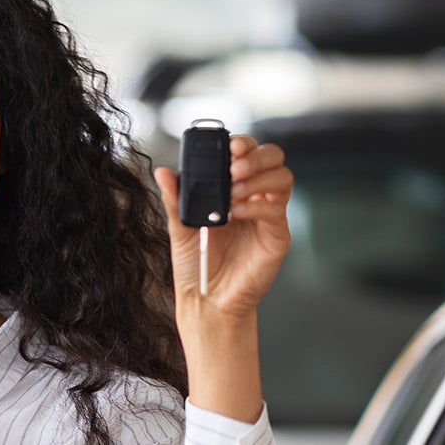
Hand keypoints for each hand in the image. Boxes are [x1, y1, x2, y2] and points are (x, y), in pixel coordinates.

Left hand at [153, 134, 291, 422]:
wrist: (206, 301)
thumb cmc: (195, 264)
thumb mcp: (179, 227)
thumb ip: (175, 199)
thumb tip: (162, 171)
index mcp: (234, 188)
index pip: (249, 154)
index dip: (244, 144)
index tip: (228, 147)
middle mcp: (255, 197)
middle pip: (274, 158)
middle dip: (256, 156)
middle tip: (233, 168)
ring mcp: (269, 216)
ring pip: (283, 179)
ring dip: (258, 178)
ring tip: (233, 191)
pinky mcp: (277, 236)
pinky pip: (276, 210)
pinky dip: (258, 204)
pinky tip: (237, 212)